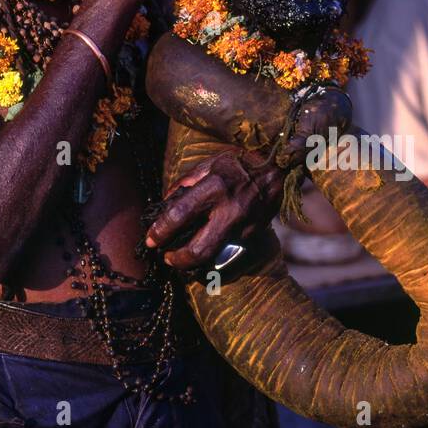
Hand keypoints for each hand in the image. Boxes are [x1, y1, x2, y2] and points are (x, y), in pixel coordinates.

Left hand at [144, 151, 283, 271]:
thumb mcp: (210, 164)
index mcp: (214, 186)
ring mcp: (244, 227)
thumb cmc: (238, 164)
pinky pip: (226, 252)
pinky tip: (202, 250)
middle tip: (166, 257)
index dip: (161, 231)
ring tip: (180, 258)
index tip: (150, 240)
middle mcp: (230, 210)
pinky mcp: (253, 236)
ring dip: (192, 263)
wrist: (278, 170)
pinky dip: (211, 255)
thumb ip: (186, 183)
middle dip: (177, 260)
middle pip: (199, 250)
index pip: (180, 214)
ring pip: (213, 258)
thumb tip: (165, 203)